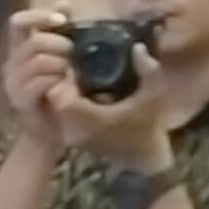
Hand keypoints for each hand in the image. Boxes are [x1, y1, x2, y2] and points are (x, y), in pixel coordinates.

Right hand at [0, 8, 74, 150]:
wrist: (51, 132)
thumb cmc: (57, 94)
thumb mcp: (61, 57)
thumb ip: (60, 32)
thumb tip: (64, 2)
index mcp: (19, 51)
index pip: (18, 22)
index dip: (39, 16)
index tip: (61, 21)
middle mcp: (11, 64)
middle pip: (35, 40)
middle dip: (60, 44)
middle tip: (74, 55)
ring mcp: (13, 83)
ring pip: (39, 60)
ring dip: (61, 64)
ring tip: (71, 74)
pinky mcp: (20, 100)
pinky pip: (40, 81)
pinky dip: (57, 81)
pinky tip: (65, 87)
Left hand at [49, 45, 176, 169]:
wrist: (146, 162)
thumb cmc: (151, 127)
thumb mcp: (154, 95)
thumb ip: (147, 70)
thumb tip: (136, 47)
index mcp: (89, 119)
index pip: (58, 93)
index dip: (65, 76)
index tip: (79, 65)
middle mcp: (74, 130)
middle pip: (53, 97)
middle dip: (63, 81)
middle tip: (78, 68)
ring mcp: (72, 137)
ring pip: (56, 107)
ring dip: (65, 91)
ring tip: (82, 79)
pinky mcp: (73, 140)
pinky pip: (61, 115)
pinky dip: (69, 103)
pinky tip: (87, 93)